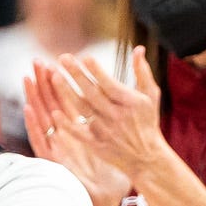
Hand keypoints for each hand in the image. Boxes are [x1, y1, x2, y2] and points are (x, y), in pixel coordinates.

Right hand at [23, 64, 130, 205]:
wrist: (108, 198)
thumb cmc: (115, 170)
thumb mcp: (121, 137)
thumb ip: (122, 113)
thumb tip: (127, 97)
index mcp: (80, 127)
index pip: (66, 98)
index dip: (60, 80)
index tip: (56, 61)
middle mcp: (66, 135)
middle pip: (50, 103)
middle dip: (43, 82)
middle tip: (37, 61)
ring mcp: (58, 147)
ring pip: (42, 118)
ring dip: (34, 98)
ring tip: (28, 79)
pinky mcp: (54, 160)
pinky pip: (41, 141)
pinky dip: (34, 125)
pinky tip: (29, 110)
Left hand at [47, 47, 169, 180]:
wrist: (146, 157)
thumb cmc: (147, 122)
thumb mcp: (151, 96)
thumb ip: (142, 72)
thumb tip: (137, 48)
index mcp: (129, 102)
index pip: (109, 84)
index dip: (97, 71)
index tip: (84, 57)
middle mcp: (116, 115)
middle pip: (92, 92)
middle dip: (76, 74)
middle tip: (62, 58)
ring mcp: (105, 130)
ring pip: (82, 109)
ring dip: (67, 92)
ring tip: (54, 76)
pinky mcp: (96, 143)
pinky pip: (79, 133)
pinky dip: (67, 124)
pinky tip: (55, 112)